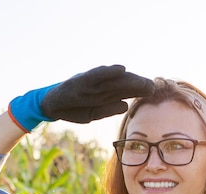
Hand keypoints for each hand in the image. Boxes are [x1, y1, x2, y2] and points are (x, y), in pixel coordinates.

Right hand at [8, 65, 154, 130]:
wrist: (52, 104)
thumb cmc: (74, 108)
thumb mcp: (93, 112)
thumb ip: (108, 108)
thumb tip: (125, 104)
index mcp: (104, 93)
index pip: (125, 90)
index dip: (139, 89)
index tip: (153, 90)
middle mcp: (100, 86)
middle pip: (123, 84)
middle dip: (138, 85)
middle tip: (153, 86)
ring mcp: (91, 83)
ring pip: (113, 80)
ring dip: (129, 80)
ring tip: (143, 81)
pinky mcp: (81, 81)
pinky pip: (97, 75)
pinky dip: (108, 71)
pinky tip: (121, 69)